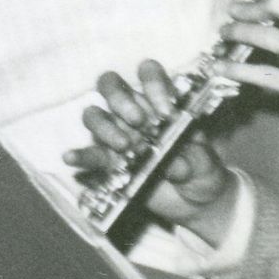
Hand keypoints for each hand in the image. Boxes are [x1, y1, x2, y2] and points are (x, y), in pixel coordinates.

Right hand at [62, 60, 234, 230]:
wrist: (196, 202)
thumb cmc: (204, 173)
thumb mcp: (207, 164)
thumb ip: (192, 160)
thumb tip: (172, 162)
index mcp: (161, 104)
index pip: (149, 75)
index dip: (154, 84)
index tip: (167, 111)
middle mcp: (135, 112)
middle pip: (111, 86)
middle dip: (121, 99)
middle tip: (138, 121)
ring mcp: (117, 134)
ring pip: (95, 115)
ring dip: (104, 125)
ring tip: (124, 145)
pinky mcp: (107, 161)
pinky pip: (88, 153)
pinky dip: (79, 155)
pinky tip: (71, 157)